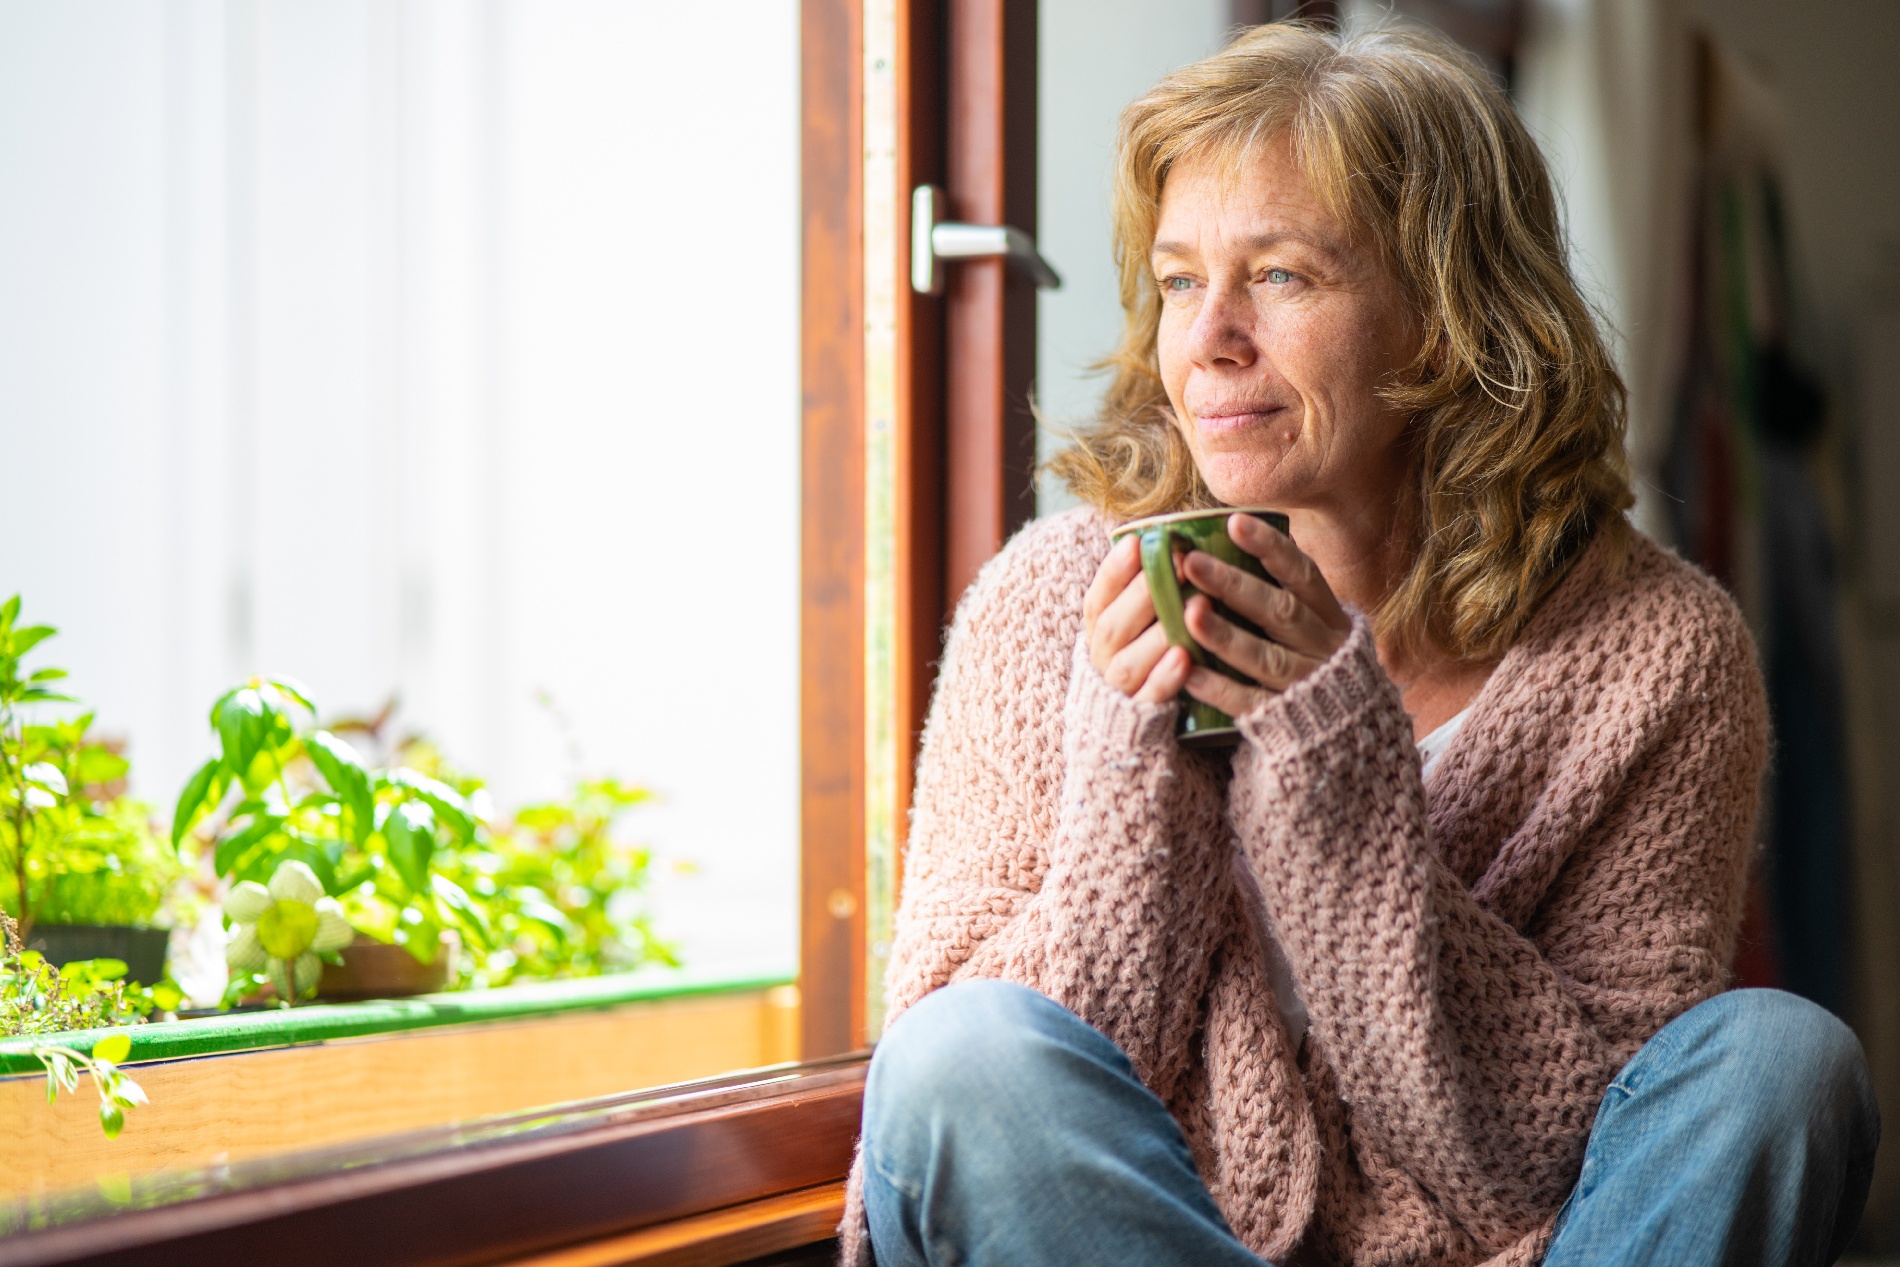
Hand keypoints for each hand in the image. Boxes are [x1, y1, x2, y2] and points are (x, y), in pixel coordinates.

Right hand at [1084, 533, 1192, 703]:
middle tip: (1179, 563)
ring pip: (1127, 661)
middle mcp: (1102, 660)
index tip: (1136, 543)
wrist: (1131, 732)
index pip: (1097, 598)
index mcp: (1099, 632)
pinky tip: (1185, 658)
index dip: (1113, 571)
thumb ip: (1148, 593)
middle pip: (1112, 626)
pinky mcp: (1141, 717)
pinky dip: (1164, 678)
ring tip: (1189, 607)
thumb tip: (1173, 539)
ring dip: (1157, 632)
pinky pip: (1149, 697)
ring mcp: (1119, 691)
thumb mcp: (1140, 624)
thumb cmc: (1149, 658)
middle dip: (1143, 593)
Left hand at [1178, 513, 1351, 716]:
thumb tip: (1232, 533)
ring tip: (1188, 612)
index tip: (1234, 522)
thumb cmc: (1315, 663)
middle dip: (1234, 585)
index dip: (1271, 547)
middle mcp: (1323, 647)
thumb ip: (1282, 591)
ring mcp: (1307, 685)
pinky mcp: (1286, 721)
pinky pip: (1252, 703)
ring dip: (1226, 635)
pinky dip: (1220, 689)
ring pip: (1266, 658)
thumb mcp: (1315, 624)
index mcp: (1330, 617)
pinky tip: (1189, 673)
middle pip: (1280, 612)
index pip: (1303, 574)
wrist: (1351, 735)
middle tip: (1190, 561)